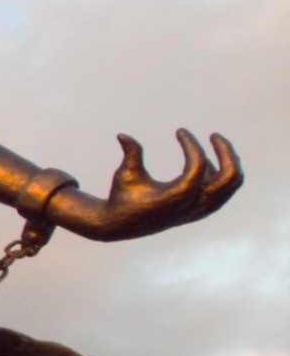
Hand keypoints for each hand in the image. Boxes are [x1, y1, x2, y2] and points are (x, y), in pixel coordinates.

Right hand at [82, 130, 241, 240]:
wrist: (122, 225)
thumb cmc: (122, 196)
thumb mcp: (125, 175)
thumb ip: (131, 154)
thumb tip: (122, 135)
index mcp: (175, 197)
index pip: (198, 166)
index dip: (191, 144)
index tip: (180, 130)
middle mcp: (192, 205)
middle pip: (229, 177)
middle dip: (226, 151)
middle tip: (214, 135)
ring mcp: (200, 210)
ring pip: (232, 184)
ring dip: (229, 161)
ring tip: (215, 144)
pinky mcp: (201, 211)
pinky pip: (224, 190)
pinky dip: (222, 173)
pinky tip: (206, 163)